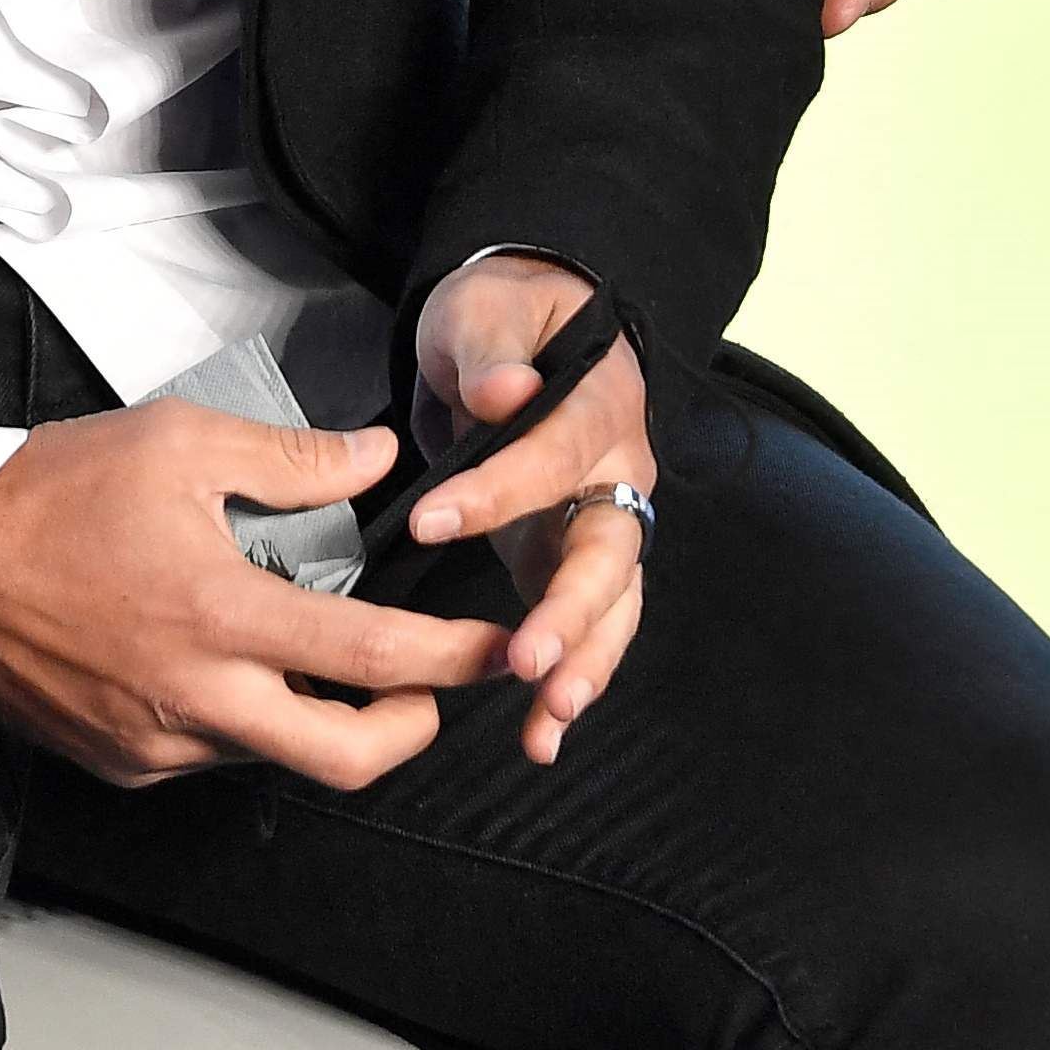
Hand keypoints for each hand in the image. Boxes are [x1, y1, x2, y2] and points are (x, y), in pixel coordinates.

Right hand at [0, 403, 501, 789]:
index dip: (452, 659)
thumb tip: (380, 460)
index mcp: (220, 616)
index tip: (502, 648)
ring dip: (319, 715)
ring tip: (323, 652)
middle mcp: (193, 699)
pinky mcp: (120, 764)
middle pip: (342, 757)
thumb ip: (294, 458)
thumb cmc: (52, 494)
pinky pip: (212, 755)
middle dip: (411, 731)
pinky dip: (247, 719)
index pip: (370, 657)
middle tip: (434, 688)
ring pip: (274, 754)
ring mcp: (153, 743)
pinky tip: (237, 664)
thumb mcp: (181, 442)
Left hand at [409, 254, 655, 764]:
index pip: (555, 456)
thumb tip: (507, 391)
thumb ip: (492, 353)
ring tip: (547, 719)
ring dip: (583, 664)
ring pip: (612, 604)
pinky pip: (586, 630)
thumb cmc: (503, 319)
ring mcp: (600, 524)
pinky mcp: (572, 561)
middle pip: (611, 549)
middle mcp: (617, 474)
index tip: (433, 519)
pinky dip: (569, 682)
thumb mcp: (486, 311)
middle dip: (573, 610)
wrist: (523, 329)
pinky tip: (541, 737)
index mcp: (599, 407)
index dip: (499, 492)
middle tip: (528, 659)